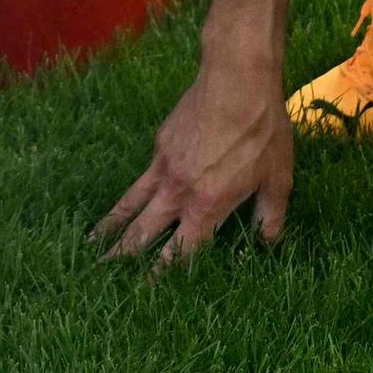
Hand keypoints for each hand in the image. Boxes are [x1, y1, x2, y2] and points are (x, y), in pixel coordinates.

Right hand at [94, 51, 293, 266]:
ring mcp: (164, 165)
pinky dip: (130, 194)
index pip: (182, 252)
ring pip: (132, 203)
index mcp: (208, 206)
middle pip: (145, 232)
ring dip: (113, 226)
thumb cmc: (264, 132)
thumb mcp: (279, 180)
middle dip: (125, 257)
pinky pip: (142, 177)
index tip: (148, 293)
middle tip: (104, 275)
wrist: (237, 80)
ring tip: (93, 244)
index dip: (165, 274)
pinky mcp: (161, 143)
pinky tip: (129, 200)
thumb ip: (270, 218)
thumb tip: (268, 245)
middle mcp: (179, 190)